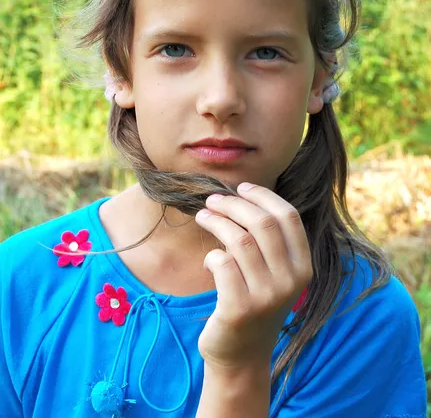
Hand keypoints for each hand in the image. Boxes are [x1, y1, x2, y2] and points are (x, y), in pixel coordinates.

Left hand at [195, 183, 312, 370]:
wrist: (241, 356)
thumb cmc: (254, 302)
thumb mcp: (274, 274)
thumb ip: (269, 241)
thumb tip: (241, 195)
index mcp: (303, 267)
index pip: (288, 217)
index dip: (263, 196)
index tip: (241, 187)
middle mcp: (290, 281)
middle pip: (262, 223)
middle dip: (233, 204)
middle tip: (213, 200)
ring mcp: (266, 297)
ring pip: (239, 240)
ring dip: (216, 222)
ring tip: (203, 217)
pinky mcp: (239, 309)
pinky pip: (221, 264)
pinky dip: (210, 255)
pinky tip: (209, 260)